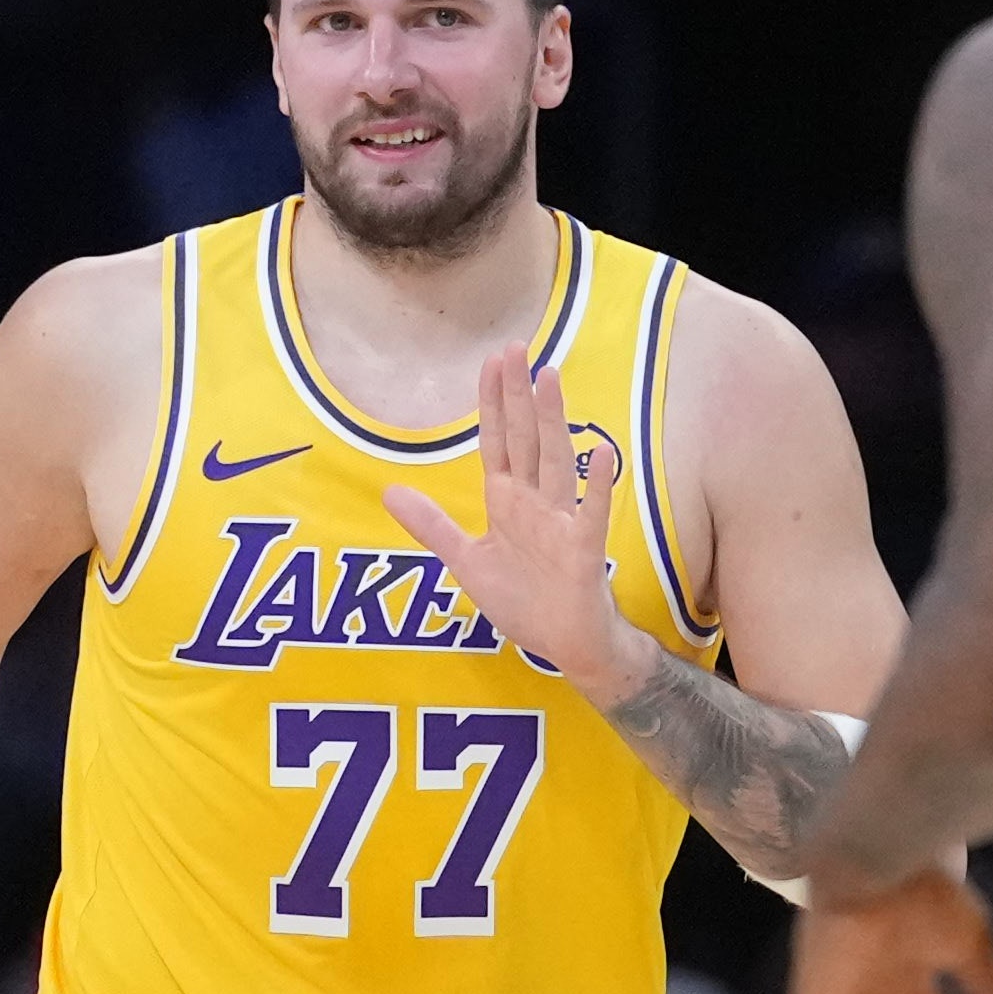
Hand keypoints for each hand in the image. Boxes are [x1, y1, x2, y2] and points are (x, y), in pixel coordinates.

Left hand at [380, 349, 655, 705]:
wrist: (566, 644)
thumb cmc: (525, 601)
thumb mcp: (466, 562)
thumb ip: (432, 525)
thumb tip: (389, 492)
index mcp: (506, 503)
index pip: (497, 442)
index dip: (492, 403)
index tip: (491, 362)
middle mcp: (535, 503)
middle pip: (526, 439)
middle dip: (518, 396)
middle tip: (517, 349)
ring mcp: (561, 523)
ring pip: (556, 462)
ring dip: (553, 422)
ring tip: (550, 379)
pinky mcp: (583, 550)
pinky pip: (591, 513)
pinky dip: (596, 485)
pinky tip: (603, 452)